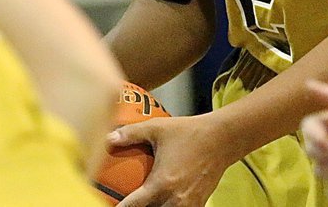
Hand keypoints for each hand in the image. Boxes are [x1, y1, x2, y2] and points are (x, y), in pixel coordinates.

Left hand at [108, 113, 232, 206]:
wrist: (222, 138)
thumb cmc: (189, 132)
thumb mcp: (158, 128)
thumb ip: (131, 133)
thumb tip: (107, 137)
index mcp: (161, 184)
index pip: (133, 206)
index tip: (105, 205)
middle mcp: (175, 199)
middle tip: (127, 202)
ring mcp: (188, 204)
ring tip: (145, 203)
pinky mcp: (199, 204)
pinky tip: (163, 202)